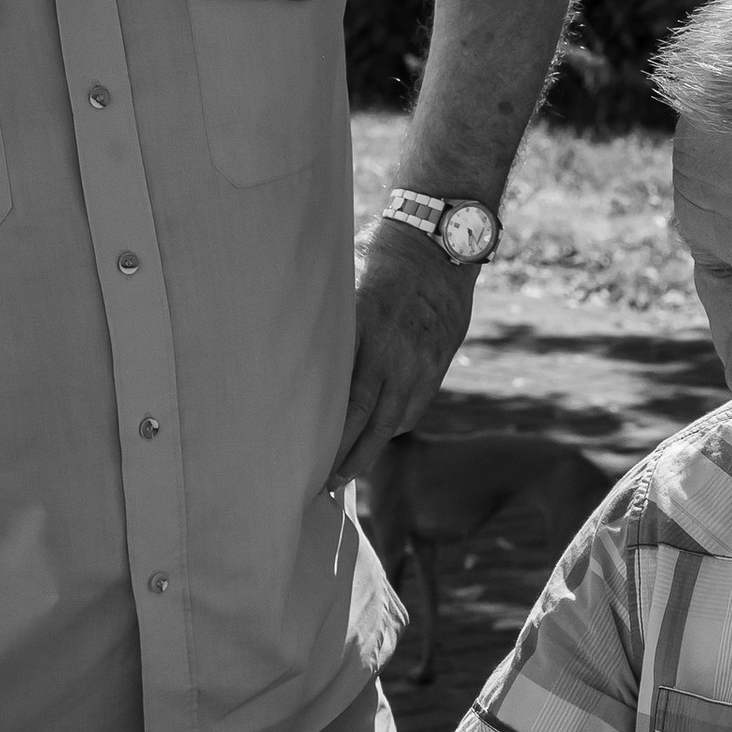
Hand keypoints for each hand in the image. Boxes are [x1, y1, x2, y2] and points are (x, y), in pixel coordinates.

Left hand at [326, 221, 475, 492]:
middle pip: (369, 422)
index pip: (345, 401)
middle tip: (324, 487)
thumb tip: (289, 356)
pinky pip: (414, 406)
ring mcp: (421, 363)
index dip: (328, 439)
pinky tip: (377, 430)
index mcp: (365, 332)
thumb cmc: (379, 257)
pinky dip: (394, 423)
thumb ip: (327, 324)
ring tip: (346, 471)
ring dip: (369, 450)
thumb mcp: (345, 282)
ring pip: (394, 421)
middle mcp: (396, 354)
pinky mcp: (438, 364)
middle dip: (347, 460)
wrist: (441, 245)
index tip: (304, 462)